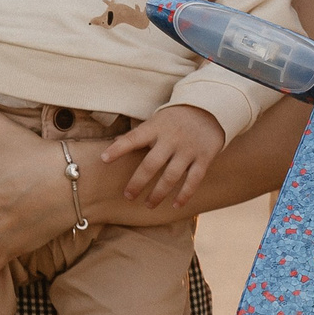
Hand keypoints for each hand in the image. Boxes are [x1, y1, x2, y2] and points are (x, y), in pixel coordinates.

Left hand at [102, 104, 223, 208]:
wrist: (210, 108)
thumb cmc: (175, 118)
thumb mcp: (157, 120)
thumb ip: (139, 134)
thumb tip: (114, 144)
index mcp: (156, 127)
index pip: (134, 138)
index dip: (118, 148)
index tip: (103, 159)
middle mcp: (171, 139)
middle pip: (151, 164)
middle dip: (138, 182)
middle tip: (128, 196)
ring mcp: (188, 149)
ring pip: (171, 176)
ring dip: (158, 193)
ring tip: (149, 204)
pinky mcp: (204, 157)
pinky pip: (194, 180)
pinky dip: (184, 194)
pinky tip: (175, 205)